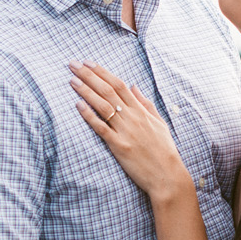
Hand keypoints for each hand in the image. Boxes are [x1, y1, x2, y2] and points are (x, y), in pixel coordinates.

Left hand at [71, 63, 190, 198]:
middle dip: (89, 75)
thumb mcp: (159, 123)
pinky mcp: (119, 146)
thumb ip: (146, 104)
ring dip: (86, 91)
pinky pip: (101, 128)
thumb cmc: (164, 151)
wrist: (167, 176)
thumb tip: (134, 86)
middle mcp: (133, 118)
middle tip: (73, 64)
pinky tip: (78, 105)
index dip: (102, 72)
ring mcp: (125, 132)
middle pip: (108, 90)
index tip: (88, 63)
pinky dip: (89, 115)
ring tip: (72, 80)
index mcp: (141, 111)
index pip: (119, 85)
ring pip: (103, 106)